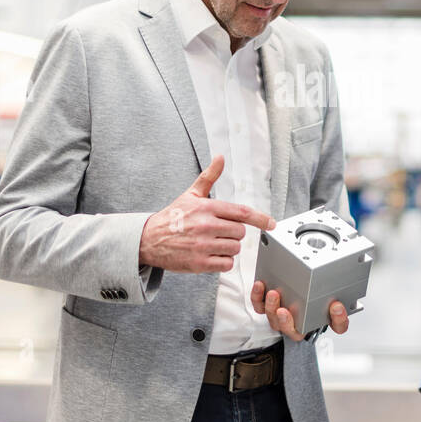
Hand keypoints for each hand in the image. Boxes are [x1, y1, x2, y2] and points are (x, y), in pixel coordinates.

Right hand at [138, 155, 274, 273]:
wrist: (148, 239)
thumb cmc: (173, 217)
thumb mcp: (190, 195)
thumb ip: (208, 177)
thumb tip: (220, 158)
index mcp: (206, 207)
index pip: (241, 212)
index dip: (260, 218)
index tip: (271, 224)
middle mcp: (206, 225)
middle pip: (240, 232)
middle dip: (234, 233)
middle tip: (219, 232)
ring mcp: (202, 245)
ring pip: (234, 249)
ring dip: (228, 248)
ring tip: (213, 243)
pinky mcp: (199, 263)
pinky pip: (226, 264)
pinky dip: (223, 261)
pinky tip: (212, 255)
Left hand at [250, 280, 349, 341]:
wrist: (303, 284)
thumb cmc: (312, 301)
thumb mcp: (332, 305)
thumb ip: (339, 311)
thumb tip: (337, 306)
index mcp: (314, 324)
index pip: (333, 327)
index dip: (335, 320)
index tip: (335, 306)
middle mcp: (296, 323)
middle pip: (290, 329)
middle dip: (286, 321)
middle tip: (285, 311)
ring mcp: (280, 315)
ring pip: (273, 318)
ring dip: (271, 307)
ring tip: (274, 294)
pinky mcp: (267, 304)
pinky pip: (260, 305)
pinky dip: (258, 296)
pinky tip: (261, 285)